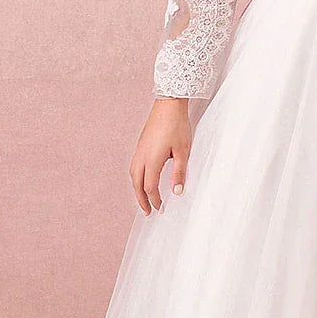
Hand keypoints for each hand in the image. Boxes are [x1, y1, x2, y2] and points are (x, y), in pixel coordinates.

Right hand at [130, 97, 198, 214]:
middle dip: (141, 199)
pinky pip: (134, 166)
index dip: (155, 200)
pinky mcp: (140, 145)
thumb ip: (179, 172)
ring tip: (144, 199)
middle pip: (137, 184)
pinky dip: (137, 178)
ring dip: (137, 189)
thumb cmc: (177, 126)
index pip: (150, 187)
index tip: (161, 209)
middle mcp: (141, 156)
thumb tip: (176, 192)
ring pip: (133, 175)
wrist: (168, 104)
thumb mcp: (183, 151)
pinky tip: (143, 180)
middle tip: (147, 212)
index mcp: (152, 160)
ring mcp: (139, 150)